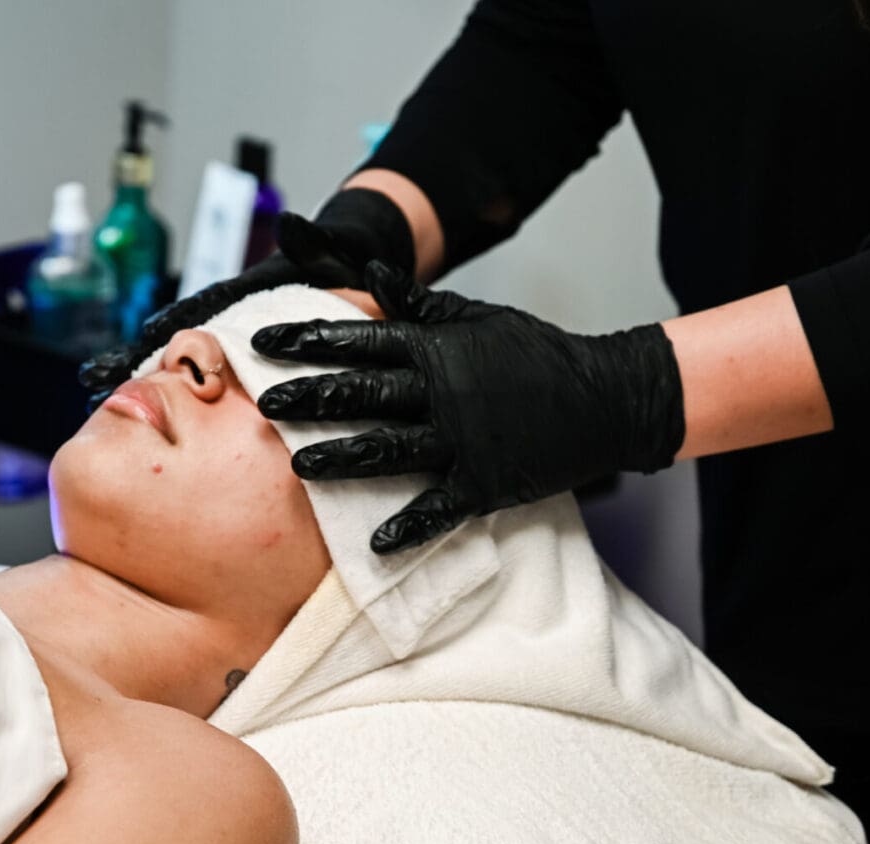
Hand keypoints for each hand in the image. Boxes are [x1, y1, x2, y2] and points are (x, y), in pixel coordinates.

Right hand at [78, 188, 415, 403]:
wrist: (347, 269)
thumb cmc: (335, 262)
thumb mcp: (328, 252)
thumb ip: (311, 241)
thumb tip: (292, 225)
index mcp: (242, 295)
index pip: (201, 308)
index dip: (175, 324)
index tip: (150, 334)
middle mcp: (224, 318)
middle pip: (168, 338)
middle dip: (131, 358)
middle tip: (93, 382)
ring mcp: (223, 341)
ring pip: (169, 364)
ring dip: (133, 381)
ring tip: (97, 402)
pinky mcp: (229, 363)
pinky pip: (190, 382)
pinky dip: (163, 398)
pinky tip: (139, 422)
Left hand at [254, 263, 685, 553]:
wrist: (604, 398)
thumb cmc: (537, 355)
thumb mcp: (479, 317)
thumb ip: (422, 304)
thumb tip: (373, 274)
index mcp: (437, 348)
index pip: (360, 341)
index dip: (308, 341)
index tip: (264, 345)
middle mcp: (443, 392)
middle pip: (363, 394)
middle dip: (309, 397)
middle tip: (266, 404)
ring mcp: (463, 440)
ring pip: (389, 449)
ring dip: (341, 458)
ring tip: (300, 466)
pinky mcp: (486, 481)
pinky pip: (439, 508)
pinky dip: (408, 527)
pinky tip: (375, 543)